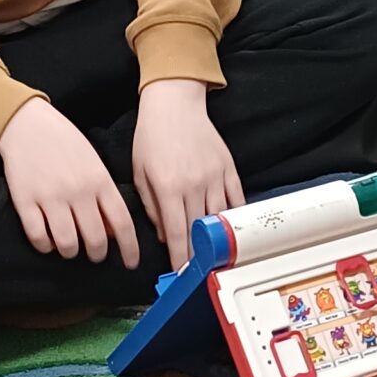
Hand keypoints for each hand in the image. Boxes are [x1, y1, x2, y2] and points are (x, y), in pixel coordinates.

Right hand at [0, 99, 139, 268]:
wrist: (27, 123)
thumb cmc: (65, 144)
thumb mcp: (93, 164)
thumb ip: (105, 196)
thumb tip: (113, 232)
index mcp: (99, 180)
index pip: (122, 222)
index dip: (129, 248)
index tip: (131, 263)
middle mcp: (78, 191)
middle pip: (95, 239)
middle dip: (97, 254)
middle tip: (95, 254)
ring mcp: (50, 196)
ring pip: (67, 244)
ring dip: (71, 252)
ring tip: (70, 248)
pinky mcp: (25, 200)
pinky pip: (38, 237)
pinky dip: (45, 245)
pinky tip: (48, 241)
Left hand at [131, 79, 242, 269]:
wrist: (174, 103)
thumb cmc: (152, 137)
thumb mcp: (140, 173)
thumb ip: (152, 207)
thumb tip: (166, 235)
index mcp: (168, 187)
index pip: (178, 233)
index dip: (182, 257)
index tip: (183, 273)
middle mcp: (194, 184)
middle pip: (201, 230)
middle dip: (199, 253)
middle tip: (199, 270)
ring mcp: (214, 176)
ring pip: (221, 217)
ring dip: (218, 238)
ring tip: (216, 254)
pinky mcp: (228, 168)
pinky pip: (236, 199)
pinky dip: (234, 216)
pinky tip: (231, 229)